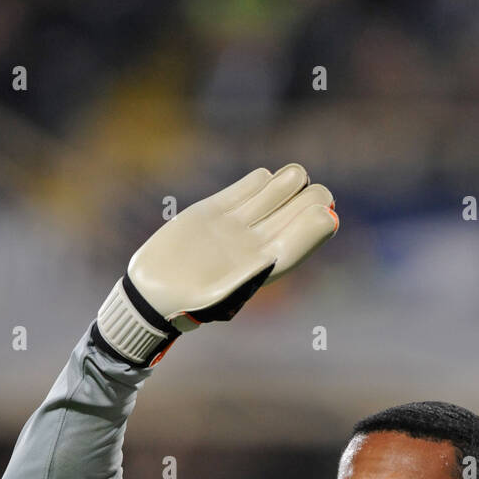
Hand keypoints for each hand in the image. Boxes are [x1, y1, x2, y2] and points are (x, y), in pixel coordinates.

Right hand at [94, 163, 337, 365]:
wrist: (153, 292)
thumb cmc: (188, 303)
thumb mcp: (219, 293)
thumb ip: (245, 275)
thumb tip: (270, 257)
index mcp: (266, 267)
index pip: (301, 242)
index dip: (316, 226)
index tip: (325, 213)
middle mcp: (256, 244)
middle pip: (293, 215)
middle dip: (309, 201)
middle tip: (317, 191)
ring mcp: (236, 226)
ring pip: (272, 197)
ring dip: (287, 184)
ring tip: (297, 175)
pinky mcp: (214, 211)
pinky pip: (243, 190)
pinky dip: (256, 182)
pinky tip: (266, 176)